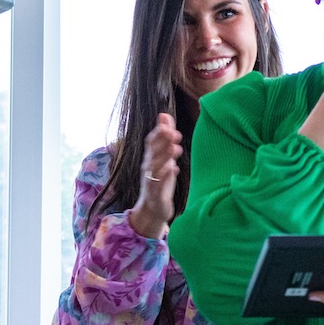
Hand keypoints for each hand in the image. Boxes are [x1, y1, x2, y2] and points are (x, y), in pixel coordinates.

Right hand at [126, 113, 182, 238]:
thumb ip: (164, 137)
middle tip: (173, 132)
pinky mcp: (156, 195)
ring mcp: (151, 181)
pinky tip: (174, 169)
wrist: (152, 209)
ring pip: (155, 167)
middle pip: (153, 151)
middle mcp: (148, 167)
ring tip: (175, 148)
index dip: (158, 130)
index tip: (166, 120)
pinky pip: (159, 185)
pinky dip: (166, 176)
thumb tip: (164, 115)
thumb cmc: (160, 180)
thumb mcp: (163, 158)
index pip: (151, 141)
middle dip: (162, 141)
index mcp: (150, 158)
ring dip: (165, 157)